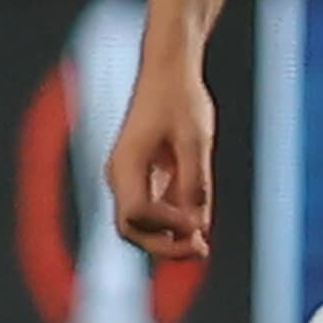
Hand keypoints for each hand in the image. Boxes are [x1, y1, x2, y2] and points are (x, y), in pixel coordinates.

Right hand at [103, 61, 217, 264]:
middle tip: (201, 252)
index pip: (137, 214)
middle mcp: (120, 175)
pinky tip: (198, 228)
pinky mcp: (142, 174)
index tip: (200, 225)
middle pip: (131, 228)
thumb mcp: (195, 139)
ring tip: (202, 248)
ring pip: (140, 224)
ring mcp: (129, 176)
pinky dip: (172, 223)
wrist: (167, 70)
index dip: (167, 227)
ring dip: (168, 239)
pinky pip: (152, 209)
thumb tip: (198, 222)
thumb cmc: (180, 100)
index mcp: (125, 165)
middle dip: (163, 246)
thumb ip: (195, 181)